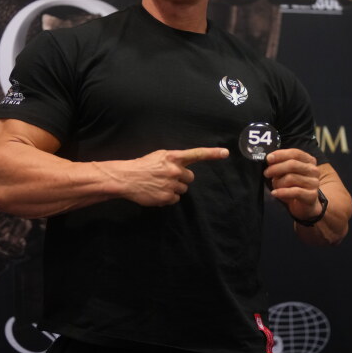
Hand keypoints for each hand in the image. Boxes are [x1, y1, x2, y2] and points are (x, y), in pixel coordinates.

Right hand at [96, 147, 228, 206]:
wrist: (126, 178)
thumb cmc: (142, 166)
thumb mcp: (158, 157)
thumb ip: (173, 160)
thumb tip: (184, 168)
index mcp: (173, 157)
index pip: (196, 154)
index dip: (212, 154)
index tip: (225, 153)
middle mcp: (174, 170)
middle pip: (190, 178)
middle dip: (181, 179)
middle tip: (167, 178)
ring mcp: (171, 184)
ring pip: (182, 190)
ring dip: (174, 189)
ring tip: (159, 185)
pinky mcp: (166, 197)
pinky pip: (175, 200)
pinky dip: (167, 198)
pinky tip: (156, 193)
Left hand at [263, 148, 322, 220]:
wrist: (304, 206)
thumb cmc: (294, 186)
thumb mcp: (287, 173)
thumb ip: (281, 164)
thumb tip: (269, 159)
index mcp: (309, 161)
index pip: (295, 153)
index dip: (280, 155)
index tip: (268, 158)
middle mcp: (313, 170)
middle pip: (292, 164)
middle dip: (276, 168)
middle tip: (266, 173)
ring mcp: (314, 183)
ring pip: (291, 178)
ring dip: (278, 182)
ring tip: (275, 186)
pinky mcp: (312, 195)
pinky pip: (295, 192)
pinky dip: (282, 192)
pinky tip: (274, 193)